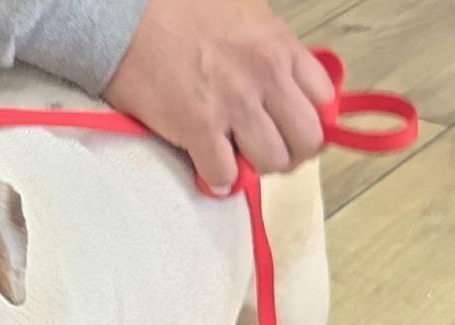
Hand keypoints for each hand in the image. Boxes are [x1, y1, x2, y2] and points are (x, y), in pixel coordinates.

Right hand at [103, 0, 333, 191]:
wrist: (129, 20)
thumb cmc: (181, 12)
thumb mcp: (247, 16)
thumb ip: (272, 50)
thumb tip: (284, 85)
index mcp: (280, 48)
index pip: (325, 101)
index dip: (311, 122)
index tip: (292, 128)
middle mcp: (265, 77)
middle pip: (306, 140)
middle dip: (291, 153)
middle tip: (267, 153)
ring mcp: (233, 105)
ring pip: (271, 161)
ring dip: (255, 168)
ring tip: (236, 159)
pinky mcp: (198, 128)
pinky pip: (225, 174)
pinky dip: (219, 177)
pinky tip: (208, 165)